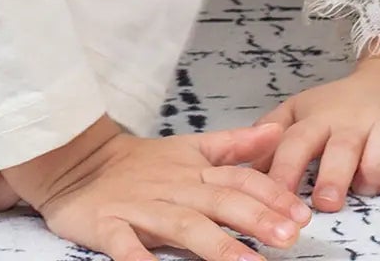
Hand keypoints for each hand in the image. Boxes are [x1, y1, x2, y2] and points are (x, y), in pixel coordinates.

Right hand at [10, 115, 311, 259]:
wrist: (76, 161)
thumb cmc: (140, 164)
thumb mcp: (189, 148)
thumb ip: (233, 145)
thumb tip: (277, 132)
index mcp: (193, 171)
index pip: (239, 180)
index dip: (271, 196)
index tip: (303, 213)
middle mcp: (173, 189)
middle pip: (219, 202)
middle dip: (256, 219)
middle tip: (290, 237)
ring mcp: (141, 208)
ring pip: (183, 226)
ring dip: (216, 246)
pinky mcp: (109, 225)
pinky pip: (125, 246)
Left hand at [252, 52, 379, 211]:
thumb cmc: (341, 107)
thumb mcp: (301, 111)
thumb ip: (272, 133)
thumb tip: (238, 161)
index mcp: (319, 120)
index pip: (295, 143)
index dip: (282, 169)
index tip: (269, 197)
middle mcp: (353, 123)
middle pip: (339, 146)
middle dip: (331, 173)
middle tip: (325, 202)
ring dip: (376, 167)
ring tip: (369, 186)